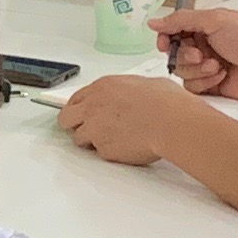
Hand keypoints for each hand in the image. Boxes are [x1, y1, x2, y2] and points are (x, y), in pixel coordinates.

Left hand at [54, 71, 204, 168]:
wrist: (171, 122)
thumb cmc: (166, 101)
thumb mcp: (144, 84)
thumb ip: (127, 91)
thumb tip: (132, 95)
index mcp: (102, 88)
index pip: (76, 99)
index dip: (80, 108)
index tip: (84, 114)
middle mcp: (92, 108)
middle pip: (66, 119)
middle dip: (74, 124)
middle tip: (87, 129)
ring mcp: (95, 130)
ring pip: (79, 138)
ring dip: (91, 140)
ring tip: (114, 139)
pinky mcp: (104, 150)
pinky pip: (100, 153)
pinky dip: (110, 152)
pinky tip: (126, 146)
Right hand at [150, 6, 237, 98]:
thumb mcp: (215, 20)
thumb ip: (182, 20)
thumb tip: (153, 22)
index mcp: (203, 28)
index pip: (172, 32)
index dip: (165, 39)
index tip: (165, 44)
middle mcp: (202, 47)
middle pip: (174, 55)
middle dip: (185, 56)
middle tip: (200, 55)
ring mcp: (205, 68)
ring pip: (181, 73)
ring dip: (197, 70)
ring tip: (217, 66)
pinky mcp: (210, 86)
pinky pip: (192, 88)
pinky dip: (205, 82)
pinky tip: (221, 76)